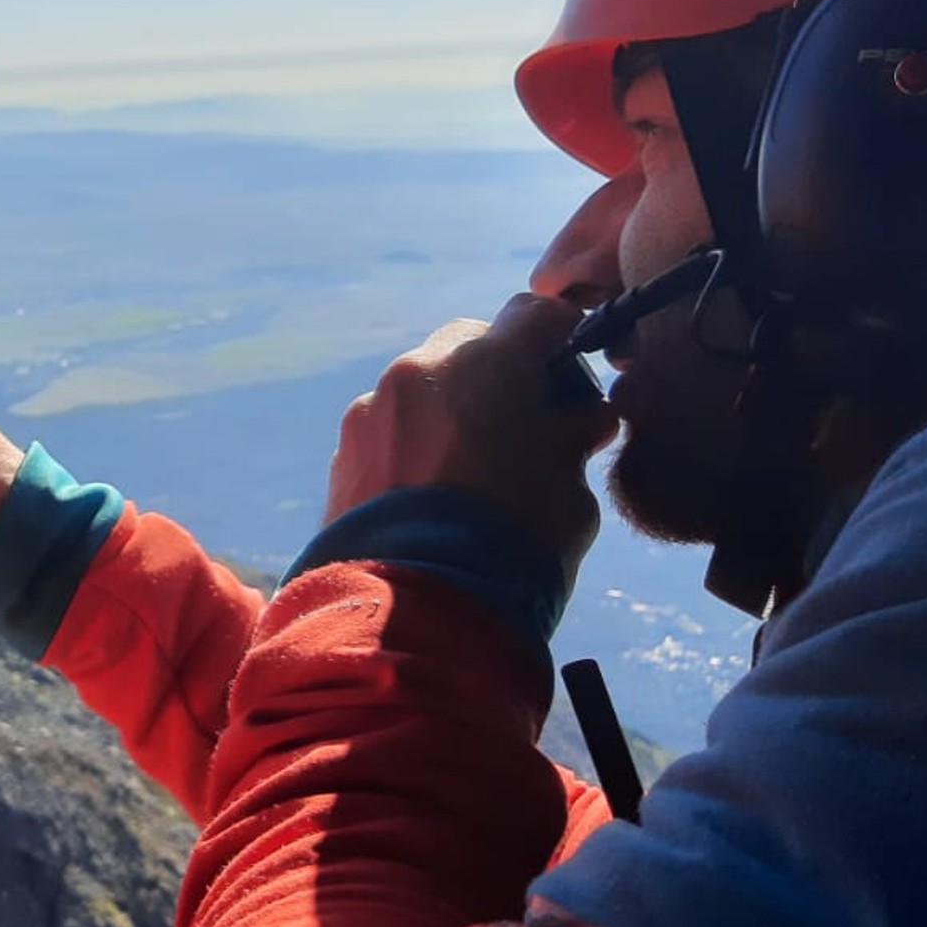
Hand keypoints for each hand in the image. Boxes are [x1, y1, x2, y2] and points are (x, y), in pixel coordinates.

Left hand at [325, 295, 619, 578]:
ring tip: (475, 468)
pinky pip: (389, 426)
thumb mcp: (571, 491)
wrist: (416, 611)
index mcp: (488, 363)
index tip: (573, 374)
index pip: (535, 315)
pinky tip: (431, 492)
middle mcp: (421, 370)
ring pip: (423, 386)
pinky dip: (413, 442)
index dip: (562, 339)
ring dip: (451, 409)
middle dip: (500, 375)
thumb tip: (583, 421)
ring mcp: (372, 407)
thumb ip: (574, 440)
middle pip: (471, 345)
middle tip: (527, 424)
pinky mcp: (343, 450)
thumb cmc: (513, 545)